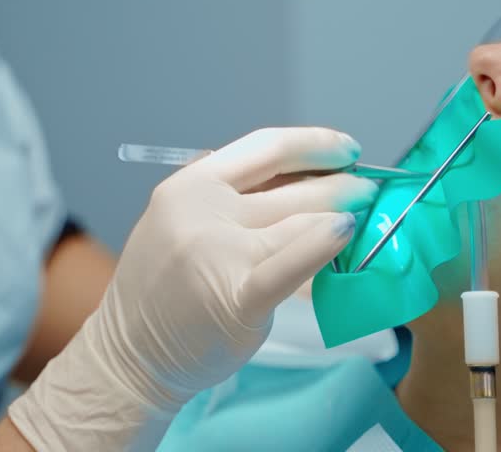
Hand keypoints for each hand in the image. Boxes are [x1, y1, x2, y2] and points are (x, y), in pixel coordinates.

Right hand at [9, 127, 376, 449]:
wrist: (132, 355)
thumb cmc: (166, 288)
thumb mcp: (182, 218)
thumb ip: (230, 194)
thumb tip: (305, 174)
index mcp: (191, 185)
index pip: (265, 147)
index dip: (314, 144)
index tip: (347, 150)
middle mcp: (204, 211)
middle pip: (292, 186)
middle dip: (341, 184)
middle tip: (368, 189)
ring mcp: (220, 253)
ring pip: (301, 222)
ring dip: (343, 213)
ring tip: (367, 215)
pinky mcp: (239, 298)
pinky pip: (292, 265)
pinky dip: (324, 244)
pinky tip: (346, 231)